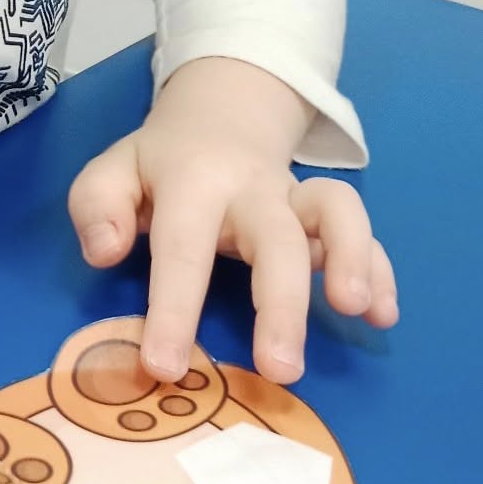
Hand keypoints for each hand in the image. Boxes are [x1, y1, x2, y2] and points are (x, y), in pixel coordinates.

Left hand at [67, 57, 395, 385]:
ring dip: (351, 258)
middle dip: (282, 303)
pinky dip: (382, 268)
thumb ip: (97, 206)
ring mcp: (295, 198)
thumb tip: (105, 251)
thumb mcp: (112, 171)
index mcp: (193, 181)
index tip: (164, 366)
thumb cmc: (160, 166)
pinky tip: (385, 315)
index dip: (173, 307)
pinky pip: (364, 234)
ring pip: (335, 213)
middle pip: (275, 236)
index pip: (182, 247)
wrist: (220, 114)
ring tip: (356, 310)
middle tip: (281, 368)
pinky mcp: (325, 215)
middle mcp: (252, 188)